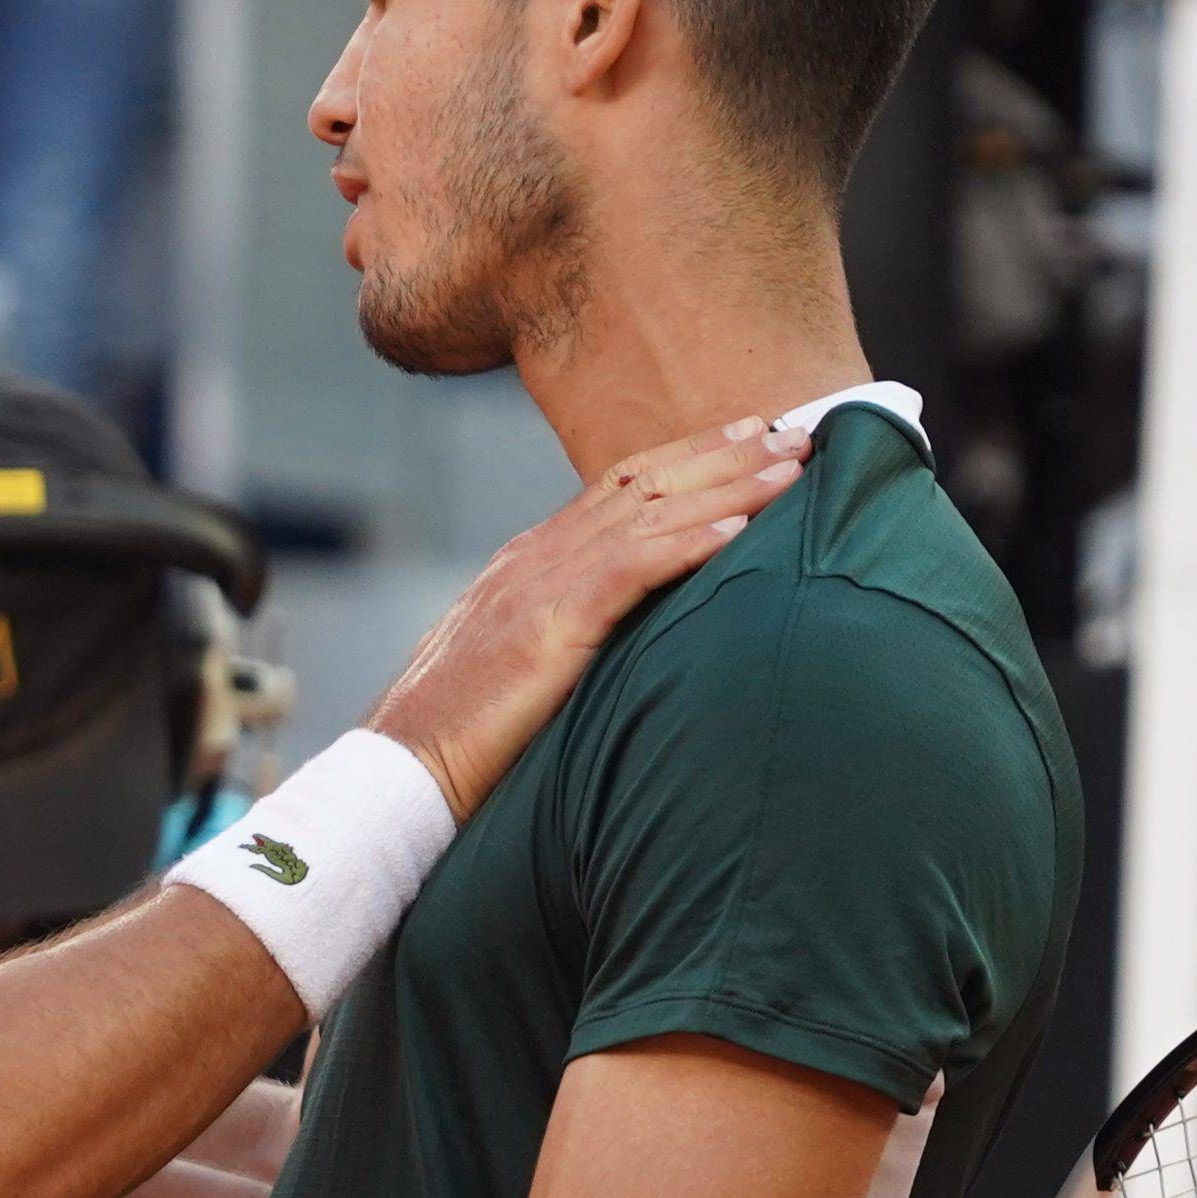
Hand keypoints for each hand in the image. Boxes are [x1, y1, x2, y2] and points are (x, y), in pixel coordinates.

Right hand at [368, 416, 804, 818]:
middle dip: (722, 454)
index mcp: (531, 561)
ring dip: (726, 488)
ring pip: (647, 514)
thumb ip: (570, 628)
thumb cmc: (461, 732)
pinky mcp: (547, 628)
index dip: (688, 455)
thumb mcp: (522, 661)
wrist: (403, 766)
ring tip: (788, 469)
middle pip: (643, 482)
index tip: (747, 436)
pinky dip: (686, 546)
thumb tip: (627, 632)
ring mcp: (539, 586)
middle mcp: (537, 557)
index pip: (620, 485)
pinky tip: (737, 534)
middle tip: (793, 431)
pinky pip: (628, 572)